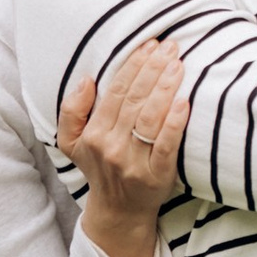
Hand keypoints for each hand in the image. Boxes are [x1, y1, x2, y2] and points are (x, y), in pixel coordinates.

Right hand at [60, 38, 190, 256]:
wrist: (119, 212)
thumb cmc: (100, 168)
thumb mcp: (71, 143)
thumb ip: (71, 111)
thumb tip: (86, 80)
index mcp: (93, 134)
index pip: (115, 91)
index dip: (134, 64)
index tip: (150, 44)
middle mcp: (111, 146)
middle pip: (135, 99)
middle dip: (153, 68)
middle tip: (170, 46)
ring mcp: (134, 162)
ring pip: (150, 117)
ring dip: (165, 87)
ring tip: (179, 64)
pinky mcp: (157, 175)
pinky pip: (166, 145)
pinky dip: (175, 122)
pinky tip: (185, 101)